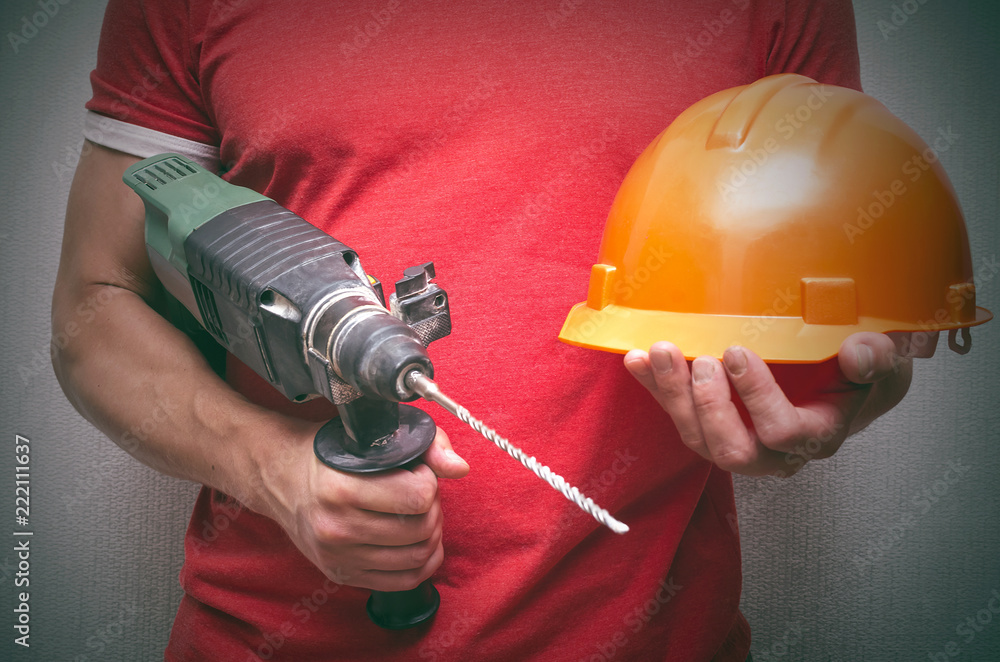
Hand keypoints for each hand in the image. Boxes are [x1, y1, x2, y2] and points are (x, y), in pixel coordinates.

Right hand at [257, 422, 468, 590]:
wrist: (281, 478)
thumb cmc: (328, 453)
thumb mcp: (371, 437)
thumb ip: (424, 445)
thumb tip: (459, 468)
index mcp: (341, 489)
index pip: (417, 497)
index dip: (428, 480)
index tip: (417, 472)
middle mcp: (337, 528)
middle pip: (421, 528)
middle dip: (433, 507)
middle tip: (422, 493)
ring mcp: (339, 556)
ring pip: (417, 557)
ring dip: (431, 534)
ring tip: (419, 514)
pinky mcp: (343, 574)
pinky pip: (403, 581)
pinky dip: (423, 562)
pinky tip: (418, 542)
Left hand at [624, 332, 929, 476]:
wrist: (839, 384)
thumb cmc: (858, 377)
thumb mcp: (882, 366)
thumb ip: (876, 362)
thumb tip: (859, 353)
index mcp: (814, 436)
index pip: (782, 433)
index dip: (757, 397)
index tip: (738, 352)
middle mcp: (771, 451)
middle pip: (730, 450)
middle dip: (708, 405)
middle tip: (700, 359)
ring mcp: (735, 440)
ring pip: (695, 436)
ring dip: (672, 393)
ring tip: (659, 351)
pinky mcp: (708, 424)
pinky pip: (676, 413)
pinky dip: (654, 386)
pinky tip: (636, 359)